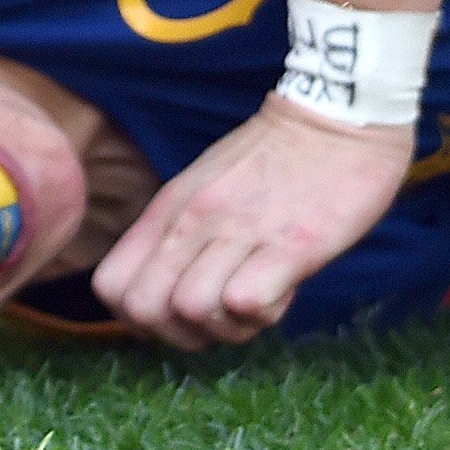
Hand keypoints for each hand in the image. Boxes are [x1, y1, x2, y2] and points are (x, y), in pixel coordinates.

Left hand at [90, 93, 411, 349]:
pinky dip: (263, 314)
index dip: (141, 317)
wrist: (339, 116)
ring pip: (193, 310)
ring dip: (229, 326)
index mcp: (170, 208)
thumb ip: (178, 236)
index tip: (180, 311)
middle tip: (222, 316)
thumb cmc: (274, 159)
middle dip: (182, 334)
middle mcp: (195, 219)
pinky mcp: (293, 243)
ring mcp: (241, 229)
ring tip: (260, 299)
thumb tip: (167, 293)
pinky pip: (247, 302)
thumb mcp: (203, 188)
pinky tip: (283, 291)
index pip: (111, 286)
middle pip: (145, 309)